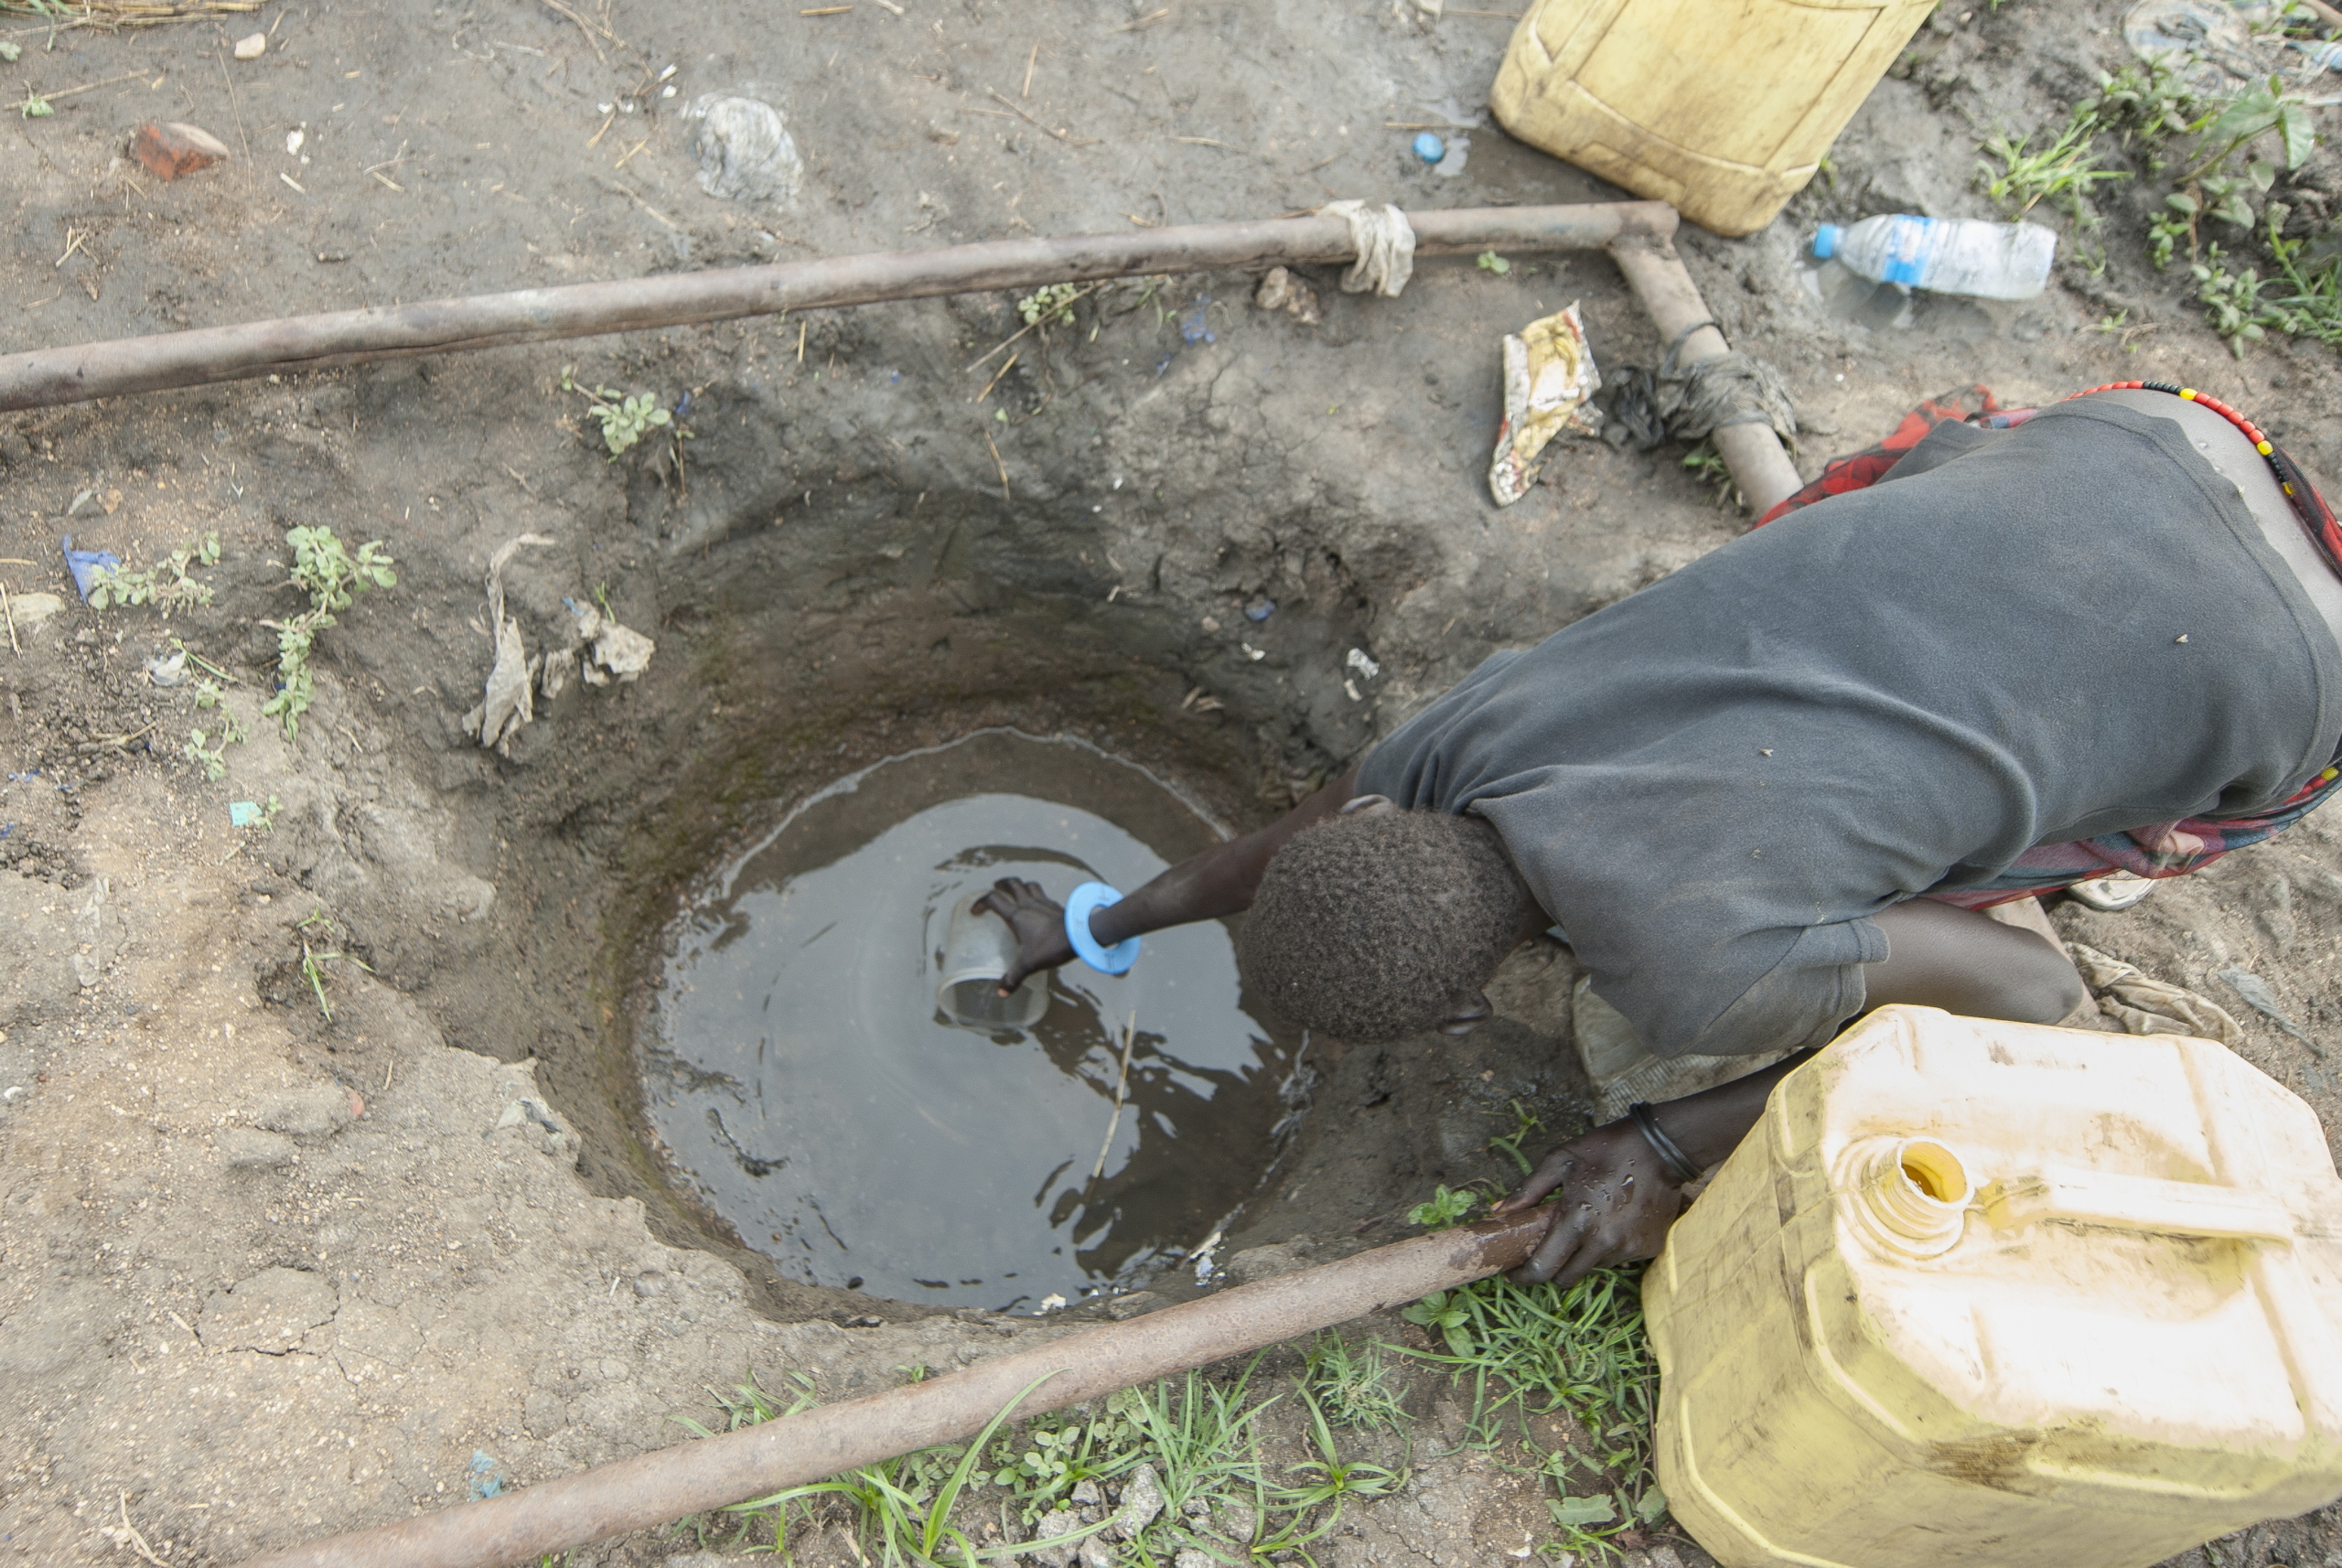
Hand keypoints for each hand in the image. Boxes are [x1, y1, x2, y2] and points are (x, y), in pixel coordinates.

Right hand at [974, 877, 1076, 991]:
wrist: (1081, 936)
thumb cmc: (1052, 946)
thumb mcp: (1029, 964)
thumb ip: (1014, 977)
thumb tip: (1001, 991)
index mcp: (1017, 915)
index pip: (994, 900)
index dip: (981, 902)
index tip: (975, 911)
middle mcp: (1029, 904)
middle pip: (1013, 884)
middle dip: (1002, 884)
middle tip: (996, 886)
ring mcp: (1045, 903)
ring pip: (1030, 886)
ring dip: (1021, 886)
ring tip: (1017, 891)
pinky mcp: (1058, 907)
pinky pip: (1044, 896)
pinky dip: (1038, 897)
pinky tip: (1039, 906)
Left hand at [1487, 1120, 1687, 1288]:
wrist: (1661, 1149)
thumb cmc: (1606, 1150)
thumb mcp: (1560, 1161)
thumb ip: (1528, 1190)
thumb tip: (1499, 1212)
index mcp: (1577, 1222)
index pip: (1543, 1269)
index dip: (1523, 1276)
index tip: (1514, 1272)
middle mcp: (1603, 1243)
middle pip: (1567, 1277)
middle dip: (1552, 1269)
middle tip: (1547, 1249)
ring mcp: (1628, 1249)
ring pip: (1593, 1268)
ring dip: (1582, 1256)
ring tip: (1585, 1225)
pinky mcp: (1647, 1249)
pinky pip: (1619, 1258)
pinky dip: (1608, 1248)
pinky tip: (1611, 1222)